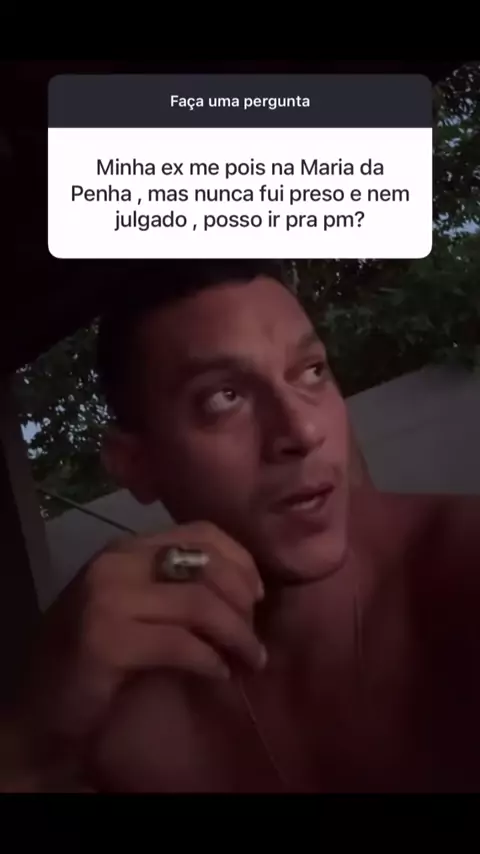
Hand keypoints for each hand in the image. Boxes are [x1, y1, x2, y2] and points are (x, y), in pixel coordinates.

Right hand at [27, 521, 265, 754]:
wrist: (38, 708)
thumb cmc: (91, 657)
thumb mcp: (132, 607)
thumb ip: (172, 588)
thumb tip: (245, 591)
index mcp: (125, 548)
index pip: (201, 532)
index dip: (240, 561)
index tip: (258, 596)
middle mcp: (115, 563)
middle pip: (207, 564)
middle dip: (243, 602)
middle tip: (254, 638)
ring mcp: (108, 599)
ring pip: (200, 604)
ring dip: (237, 636)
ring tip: (250, 660)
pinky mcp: (107, 640)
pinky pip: (181, 644)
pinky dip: (210, 660)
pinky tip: (218, 674)